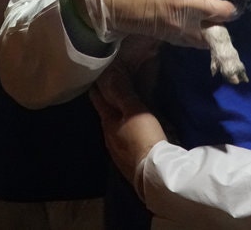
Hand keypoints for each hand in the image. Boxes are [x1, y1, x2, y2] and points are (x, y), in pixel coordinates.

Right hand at [78, 0, 248, 45]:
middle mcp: (191, 2)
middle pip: (227, 10)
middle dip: (235, 8)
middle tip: (239, 5)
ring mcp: (183, 22)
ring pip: (215, 28)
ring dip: (222, 23)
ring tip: (225, 19)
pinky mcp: (173, 36)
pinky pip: (199, 42)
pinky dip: (206, 38)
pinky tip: (207, 32)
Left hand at [89, 61, 166, 196]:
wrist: (153, 173)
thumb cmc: (144, 137)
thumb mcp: (136, 111)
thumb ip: (124, 96)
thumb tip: (111, 79)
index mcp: (107, 122)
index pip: (98, 100)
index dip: (97, 88)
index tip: (97, 77)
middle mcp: (107, 136)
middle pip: (105, 115)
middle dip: (109, 103)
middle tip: (116, 90)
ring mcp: (116, 151)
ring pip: (114, 129)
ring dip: (119, 119)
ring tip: (127, 111)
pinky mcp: (126, 161)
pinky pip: (123, 141)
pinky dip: (126, 132)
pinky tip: (134, 132)